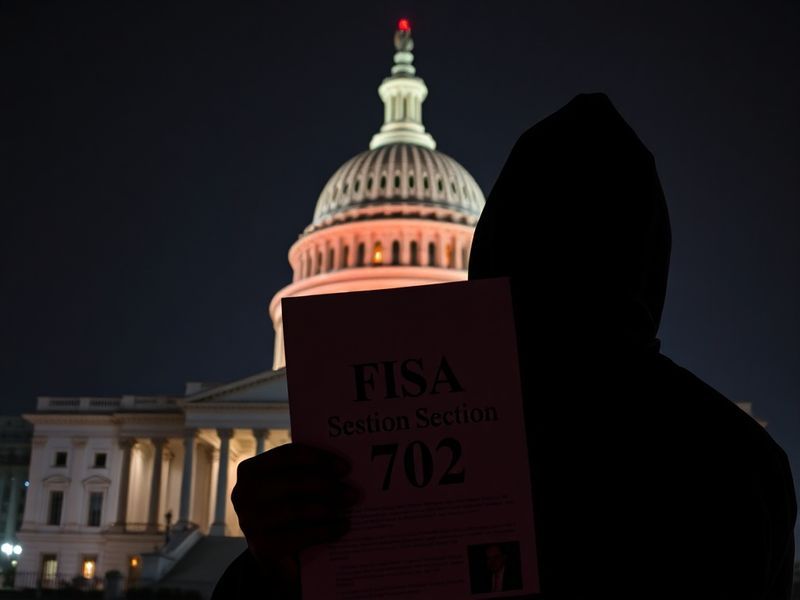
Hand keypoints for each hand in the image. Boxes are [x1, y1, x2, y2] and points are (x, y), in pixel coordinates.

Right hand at [231, 442, 361, 586]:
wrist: (276, 557)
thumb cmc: (289, 513)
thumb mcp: (293, 489)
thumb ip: (307, 473)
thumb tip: (342, 466)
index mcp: (250, 470)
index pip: (287, 455)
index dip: (318, 458)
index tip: (345, 466)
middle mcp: (243, 493)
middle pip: (293, 480)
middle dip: (327, 484)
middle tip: (353, 490)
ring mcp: (250, 521)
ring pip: (297, 508)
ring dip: (329, 506)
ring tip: (350, 505)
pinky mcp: (261, 547)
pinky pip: (300, 535)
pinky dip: (326, 530)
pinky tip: (342, 527)